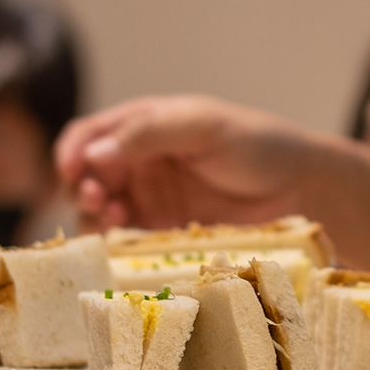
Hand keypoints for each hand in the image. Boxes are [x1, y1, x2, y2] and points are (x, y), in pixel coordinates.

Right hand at [54, 95, 324, 229]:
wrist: (299, 188)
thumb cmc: (255, 143)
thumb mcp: (203, 125)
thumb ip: (149, 134)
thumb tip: (94, 154)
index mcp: (142, 126)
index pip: (88, 136)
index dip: (71, 152)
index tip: (70, 172)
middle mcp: (138, 163)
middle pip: (85, 177)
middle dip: (80, 188)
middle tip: (96, 200)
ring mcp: (148, 200)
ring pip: (98, 212)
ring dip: (93, 217)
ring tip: (111, 221)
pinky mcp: (162, 235)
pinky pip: (125, 242)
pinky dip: (114, 244)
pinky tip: (123, 243)